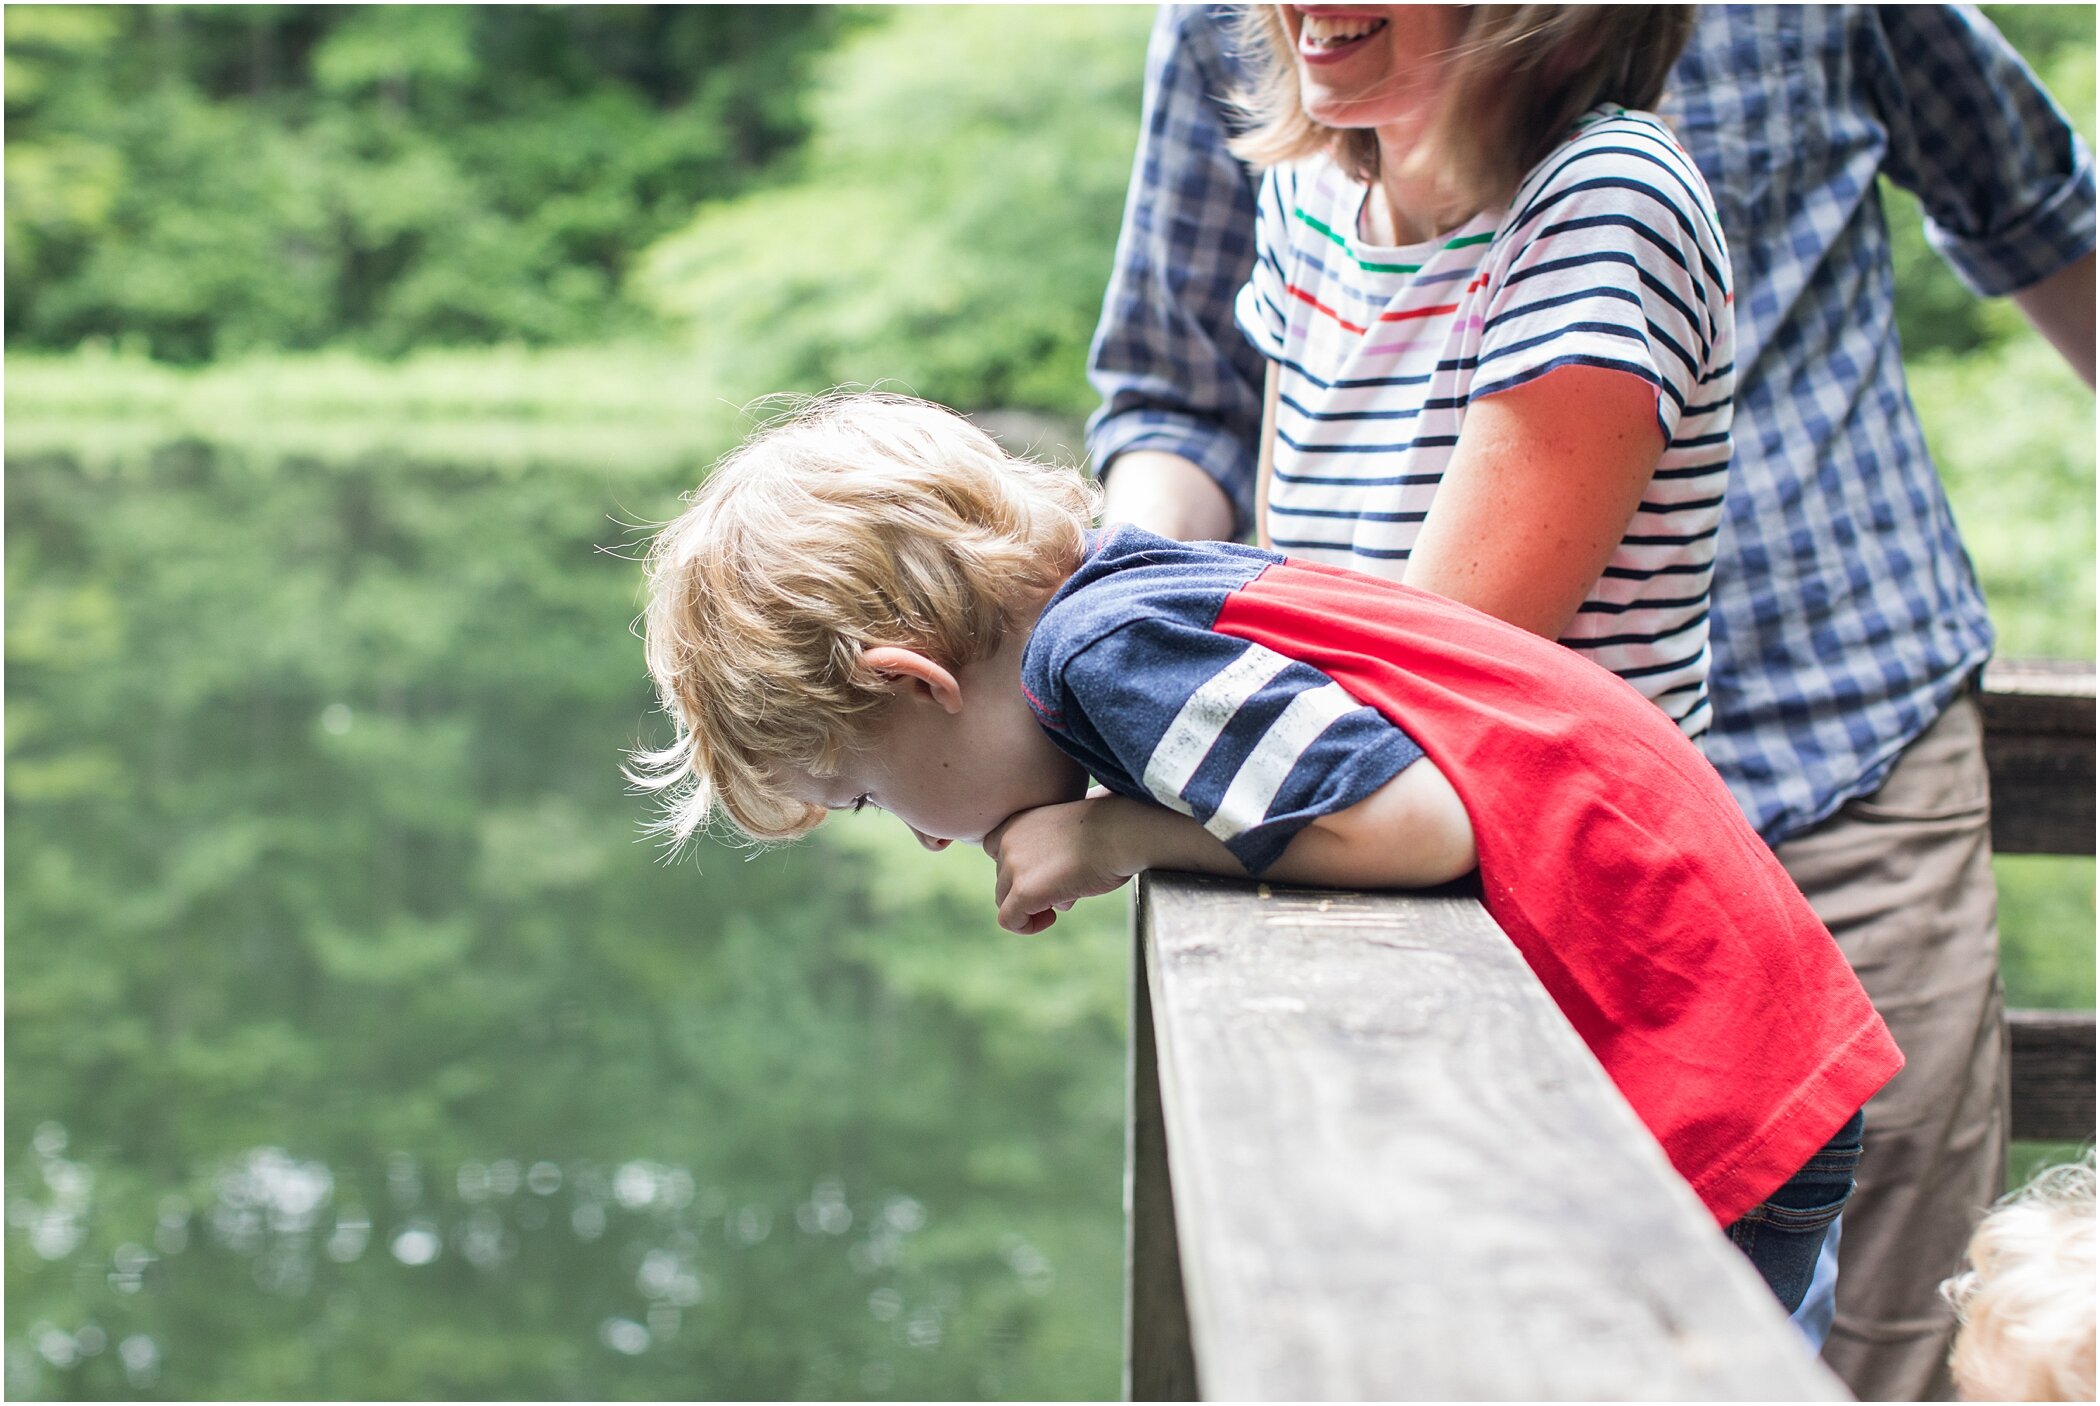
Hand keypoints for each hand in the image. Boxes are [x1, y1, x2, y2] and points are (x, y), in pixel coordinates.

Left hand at [981, 796, 1140, 934]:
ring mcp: (1013, 866)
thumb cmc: (1111, 826)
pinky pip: (1010, 920)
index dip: (1017, 868)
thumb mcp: (1070, 826)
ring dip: (1033, 906)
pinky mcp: (1023, 891)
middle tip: (1064, 887)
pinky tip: (1052, 917)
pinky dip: (1027, 926)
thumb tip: (1050, 875)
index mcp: (1018, 820)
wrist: (1122, 830)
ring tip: (1066, 897)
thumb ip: (1048, 844)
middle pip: (1003, 880)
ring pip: (1006, 901)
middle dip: (1031, 888)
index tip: (1044, 872)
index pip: (996, 850)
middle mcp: (1008, 840)